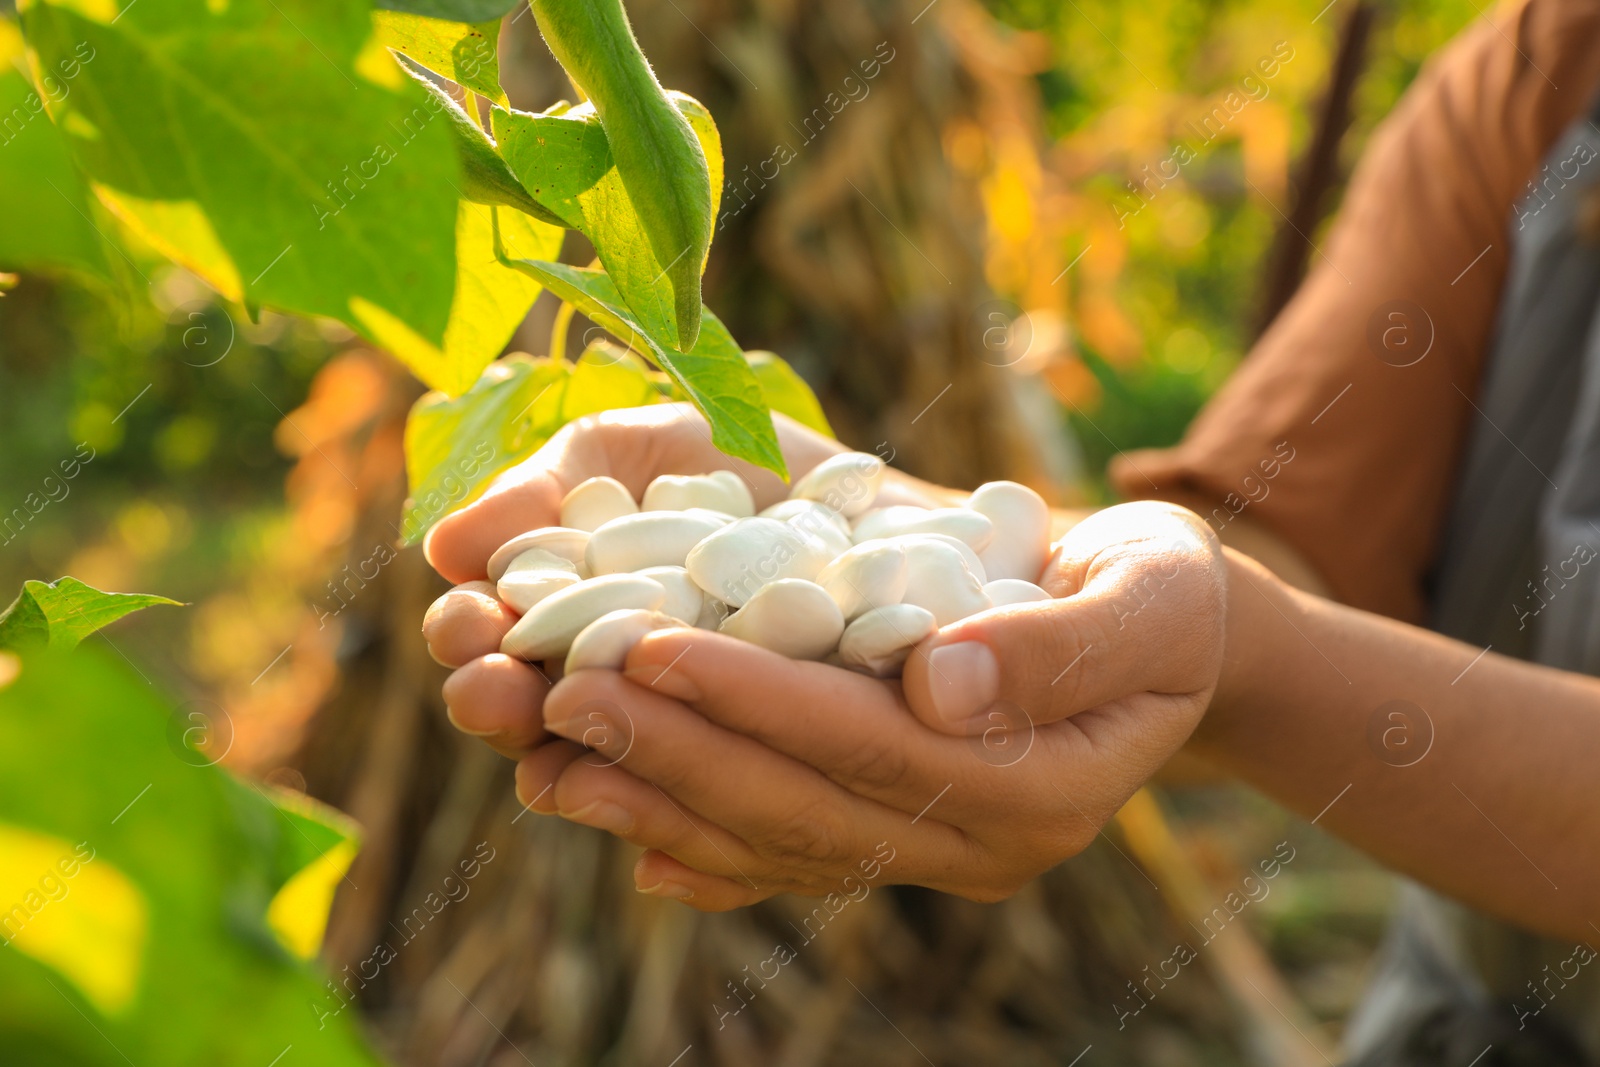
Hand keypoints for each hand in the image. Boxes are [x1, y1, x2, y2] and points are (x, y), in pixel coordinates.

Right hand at [422, 404, 928, 755]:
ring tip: (549, 732)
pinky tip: (633, 787)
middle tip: (492, 687)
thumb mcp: (631, 450)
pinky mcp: (738, 771)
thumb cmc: (736, 463)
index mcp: (561, 612)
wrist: (869, 500)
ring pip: (592, 763)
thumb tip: (444, 543)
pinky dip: (653, 803)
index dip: (469, 635)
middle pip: (525, 710)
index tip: (471, 622)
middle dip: (496, 700)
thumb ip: (544, 488)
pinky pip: (686, 806)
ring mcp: (667, 733)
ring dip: (557, 756)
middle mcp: (600, 682)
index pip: (490, 635)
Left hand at [430, 421, 1228, 905]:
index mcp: (1042, 786)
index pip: (876, 747)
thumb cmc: (1159, 593)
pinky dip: (687, 832)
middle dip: (679, 749)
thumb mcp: (1149, 594)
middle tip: (560, 691)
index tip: (650, 647)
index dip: (760, 701)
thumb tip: (937, 682)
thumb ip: (1055, 642)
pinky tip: (603, 810)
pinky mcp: (899, 840)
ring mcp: (937, 855)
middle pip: (806, 805)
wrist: (1160, 633)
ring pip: (776, 839)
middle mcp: (983, 845)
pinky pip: (780, 851)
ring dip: (657, 795)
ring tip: (546, 748)